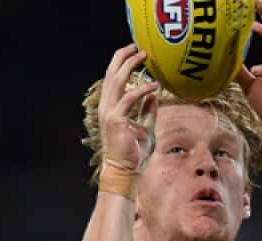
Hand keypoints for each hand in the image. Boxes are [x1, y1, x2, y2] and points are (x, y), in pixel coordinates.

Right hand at [98, 44, 159, 169]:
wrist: (124, 171)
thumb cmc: (134, 153)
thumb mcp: (145, 127)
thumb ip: (147, 110)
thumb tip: (153, 94)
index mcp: (111, 107)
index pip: (113, 79)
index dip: (122, 63)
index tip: (135, 53)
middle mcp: (107, 107)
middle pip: (112, 74)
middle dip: (124, 57)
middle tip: (138, 47)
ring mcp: (110, 113)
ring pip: (117, 81)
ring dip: (130, 66)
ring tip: (144, 56)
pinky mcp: (116, 120)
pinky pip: (129, 99)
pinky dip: (142, 90)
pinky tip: (154, 86)